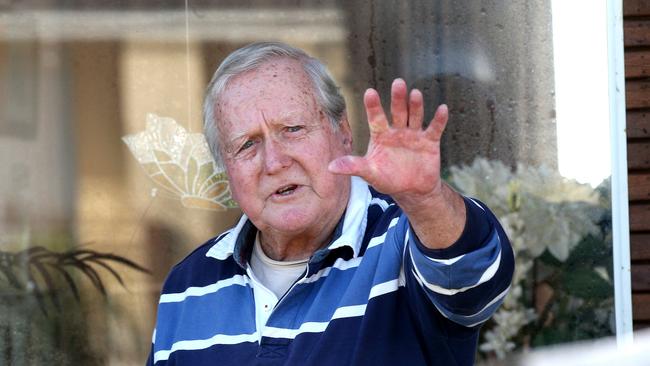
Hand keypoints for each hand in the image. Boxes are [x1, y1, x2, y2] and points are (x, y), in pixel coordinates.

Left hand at [329, 78, 464, 247]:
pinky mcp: (430, 141)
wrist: (412, 190)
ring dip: (416, 106)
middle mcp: (397, 130)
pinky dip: (439, 120)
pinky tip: (442, 109)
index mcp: (381, 135)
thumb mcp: (370, 173)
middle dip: (398, 99)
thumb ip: (353, 167)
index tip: (370, 92)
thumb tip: (330, 167)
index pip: (376, 118)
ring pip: (415, 116)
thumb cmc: (388, 179)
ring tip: (415, 94)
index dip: (373, 106)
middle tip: (398, 83)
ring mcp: (414, 134)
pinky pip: (435, 128)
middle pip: (397, 112)